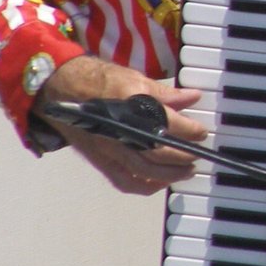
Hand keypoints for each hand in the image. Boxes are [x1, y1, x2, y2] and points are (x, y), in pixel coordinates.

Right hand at [37, 55, 205, 194]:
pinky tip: (160, 182)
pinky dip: (145, 186)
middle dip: (182, 156)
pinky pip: (125, 181)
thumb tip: (192, 97)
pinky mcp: (100, 160)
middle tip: (197, 154)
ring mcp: (109, 149)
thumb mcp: (136, 79)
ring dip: (169, 175)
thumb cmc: (99, 81)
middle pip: (158, 152)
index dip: (190, 130)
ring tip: (186, 172)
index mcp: (131, 107)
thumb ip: (166, 93)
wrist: (63, 88)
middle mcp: (120, 132)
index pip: (168, 124)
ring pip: (144, 171)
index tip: (202, 132)